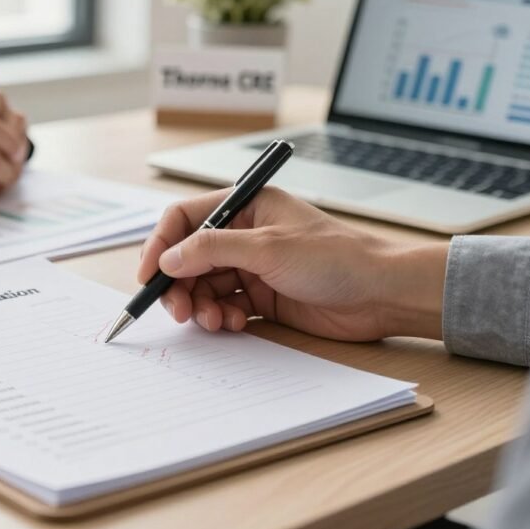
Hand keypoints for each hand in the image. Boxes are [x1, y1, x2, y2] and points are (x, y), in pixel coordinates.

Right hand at [138, 188, 447, 341]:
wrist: (382, 294)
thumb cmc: (338, 258)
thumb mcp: (267, 247)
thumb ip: (211, 250)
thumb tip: (167, 258)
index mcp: (245, 206)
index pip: (184, 219)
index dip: (160, 245)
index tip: (148, 275)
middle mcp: (244, 234)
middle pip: (188, 257)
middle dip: (179, 284)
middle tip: (179, 310)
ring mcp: (252, 267)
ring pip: (203, 286)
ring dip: (201, 305)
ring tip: (214, 320)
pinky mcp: (261, 296)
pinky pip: (223, 306)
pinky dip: (220, 316)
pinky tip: (235, 322)